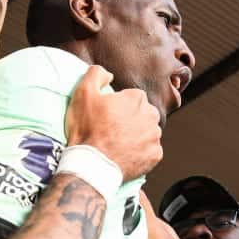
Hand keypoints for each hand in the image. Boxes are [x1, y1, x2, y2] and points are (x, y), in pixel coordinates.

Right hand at [66, 66, 162, 180]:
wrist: (92, 164)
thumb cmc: (87, 129)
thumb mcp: (83, 93)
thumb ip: (96, 74)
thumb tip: (108, 74)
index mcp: (137, 99)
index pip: (132, 97)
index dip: (118, 106)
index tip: (107, 116)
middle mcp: (151, 115)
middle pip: (143, 113)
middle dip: (131, 119)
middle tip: (112, 130)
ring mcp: (154, 137)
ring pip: (148, 132)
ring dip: (137, 135)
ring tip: (118, 143)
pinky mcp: (155, 156)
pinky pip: (150, 151)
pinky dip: (141, 152)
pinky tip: (125, 155)